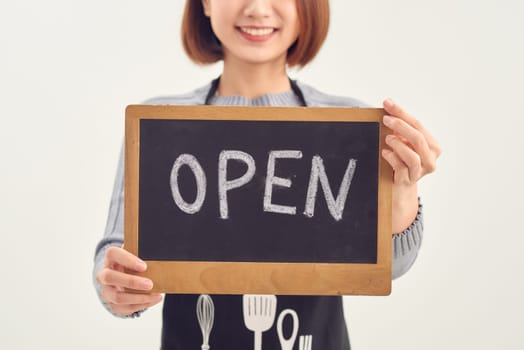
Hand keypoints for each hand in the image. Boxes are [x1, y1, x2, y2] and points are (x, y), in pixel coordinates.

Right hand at [96, 246, 162, 316]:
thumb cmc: (131, 265)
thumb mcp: (134, 256)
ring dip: (139, 297)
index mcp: (110, 259)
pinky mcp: (112, 304)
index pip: (113, 253)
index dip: (128, 260)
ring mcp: (106, 291)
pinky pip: (125, 308)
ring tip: (156, 295)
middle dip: (131, 282)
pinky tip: (154, 300)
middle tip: (150, 284)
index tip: (144, 266)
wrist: (121, 278)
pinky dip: (142, 305)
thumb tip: (157, 255)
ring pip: (117, 297)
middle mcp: (103, 275)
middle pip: (110, 277)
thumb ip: (141, 254)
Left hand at [381, 98, 440, 231]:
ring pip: (413, 157)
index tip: (387, 103)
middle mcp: (431, 159)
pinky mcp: (408, 181)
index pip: (418, 124)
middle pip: (418, 138)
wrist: (398, 185)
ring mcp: (420, 172)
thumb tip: (388, 104)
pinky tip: (384, 153)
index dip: (402, 113)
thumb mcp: (403, 141)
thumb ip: (399, 126)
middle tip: (386, 119)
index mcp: (433, 146)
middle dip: (400, 126)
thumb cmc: (401, 159)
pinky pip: (402, 169)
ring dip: (398, 144)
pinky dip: (392, 158)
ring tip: (387, 138)